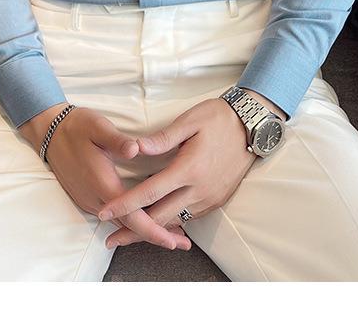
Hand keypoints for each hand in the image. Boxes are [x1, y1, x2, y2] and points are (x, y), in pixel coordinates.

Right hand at [18, 104, 191, 250]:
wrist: (49, 131)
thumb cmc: (77, 126)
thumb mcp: (98, 127)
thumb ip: (117, 141)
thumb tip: (136, 149)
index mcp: (103, 183)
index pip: (132, 216)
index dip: (154, 230)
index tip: (173, 240)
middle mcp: (95, 198)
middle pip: (129, 226)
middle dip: (156, 235)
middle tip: (182, 242)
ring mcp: (89, 200)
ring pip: (120, 223)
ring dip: (144, 229)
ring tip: (170, 232)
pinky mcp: (86, 198)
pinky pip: (112, 217)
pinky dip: (131, 221)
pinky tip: (144, 217)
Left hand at [95, 90, 285, 247]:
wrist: (252, 126)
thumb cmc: (218, 118)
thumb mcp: (189, 121)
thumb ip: (162, 138)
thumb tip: (134, 147)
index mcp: (189, 169)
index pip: (150, 193)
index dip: (125, 204)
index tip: (105, 212)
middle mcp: (199, 190)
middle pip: (160, 218)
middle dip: (133, 230)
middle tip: (110, 238)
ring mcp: (210, 198)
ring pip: (175, 221)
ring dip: (152, 230)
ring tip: (128, 235)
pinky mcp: (217, 200)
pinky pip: (190, 218)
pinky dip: (171, 224)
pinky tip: (159, 226)